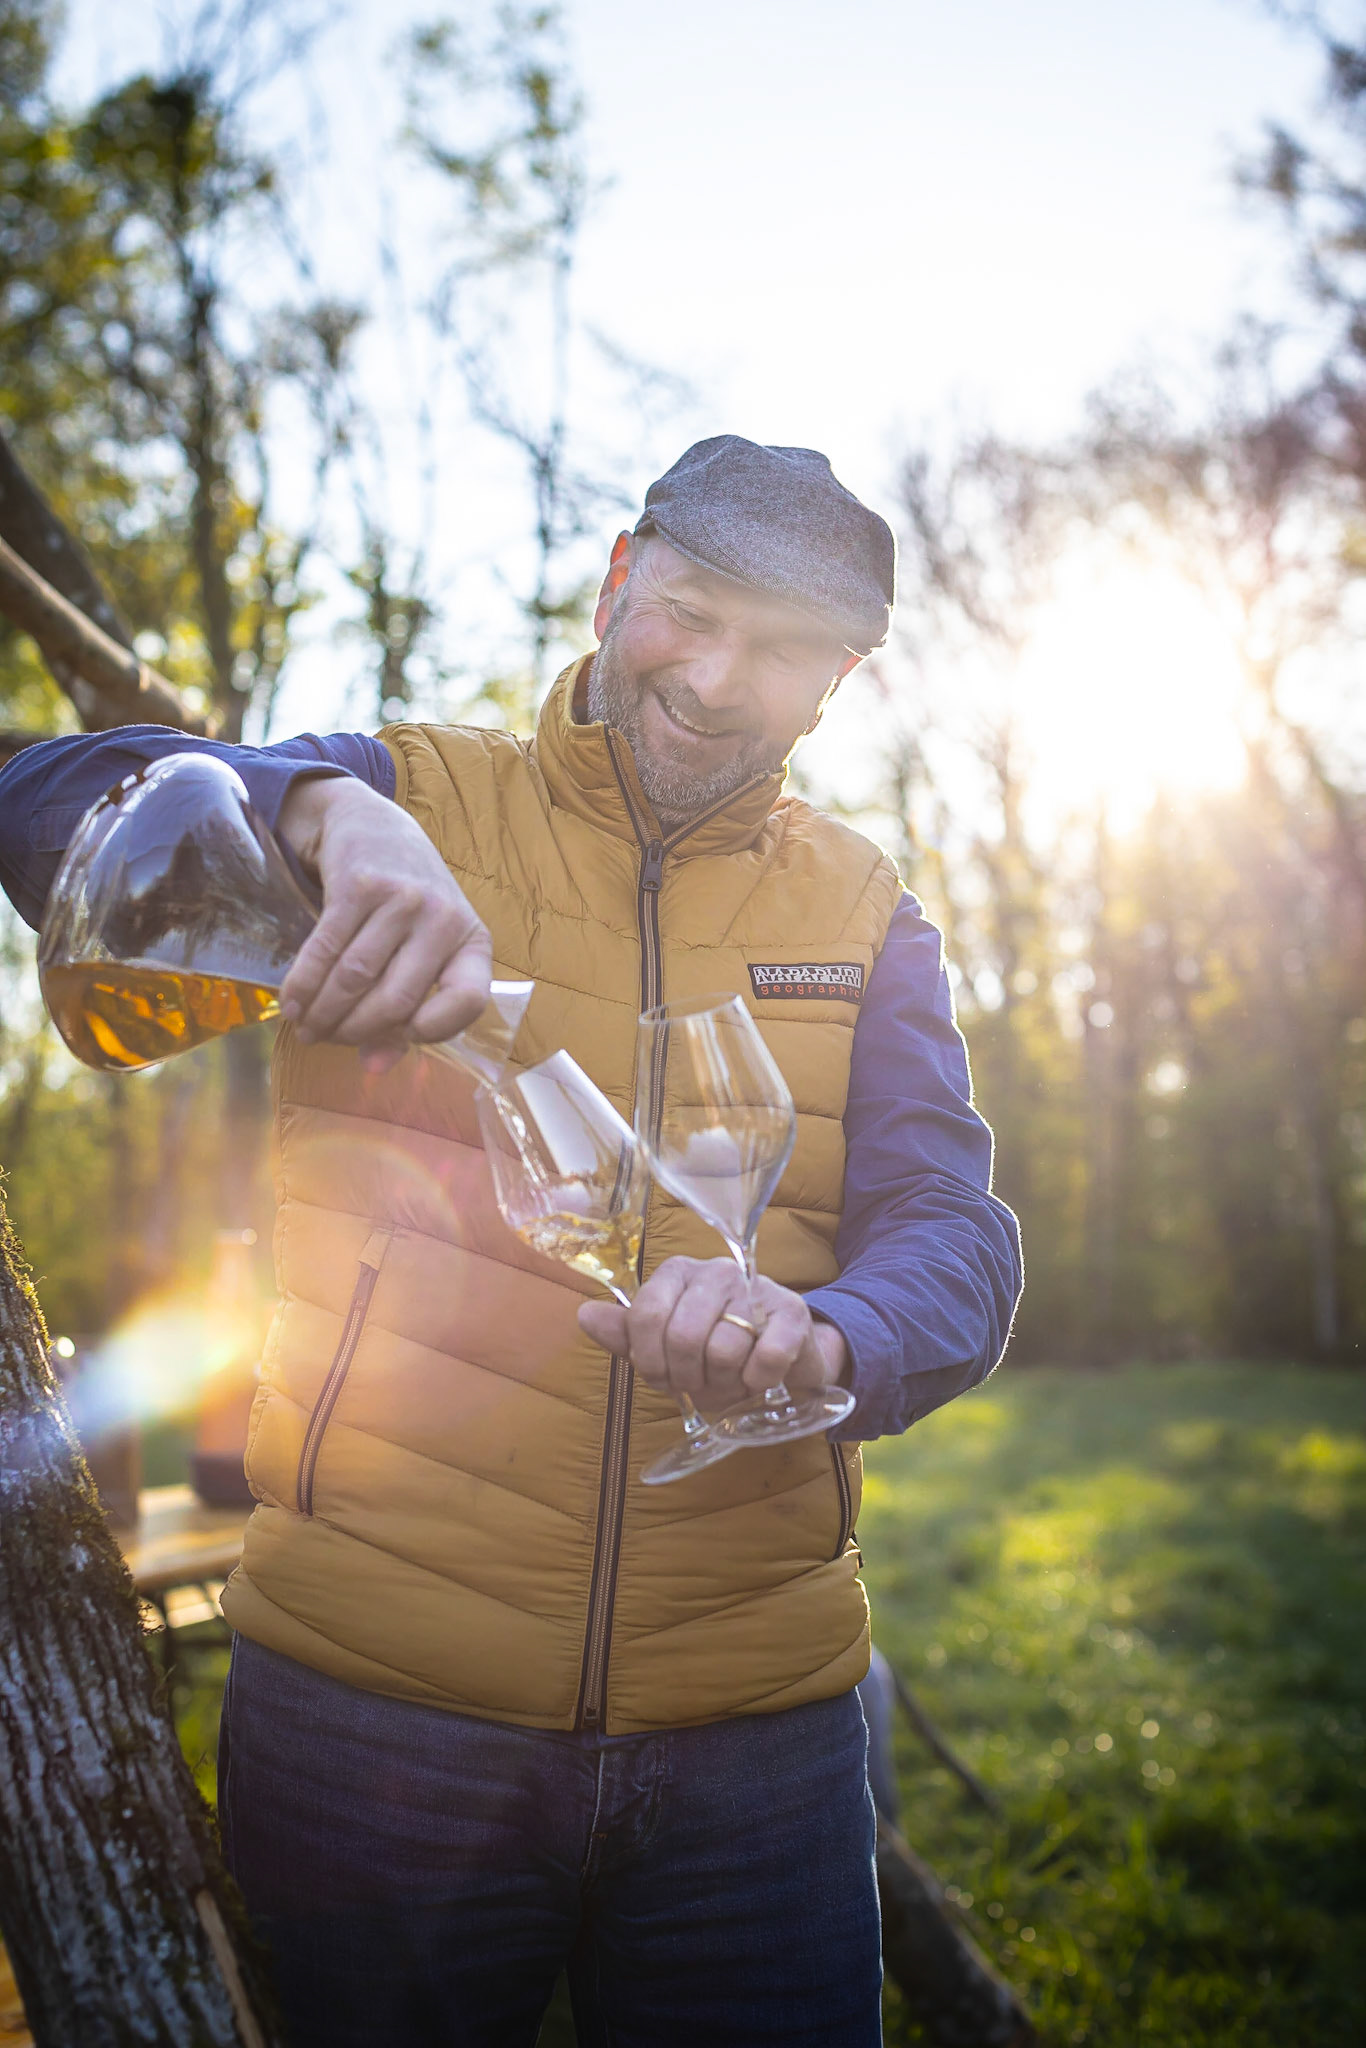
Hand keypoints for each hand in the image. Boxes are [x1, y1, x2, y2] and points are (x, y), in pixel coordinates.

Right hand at [276, 776, 491, 1072]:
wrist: (372, 826)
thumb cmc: (404, 905)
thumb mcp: (422, 951)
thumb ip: (407, 1013)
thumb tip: (375, 1068)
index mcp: (472, 941)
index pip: (468, 1000)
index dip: (433, 1031)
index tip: (397, 1039)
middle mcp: (443, 918)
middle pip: (396, 999)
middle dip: (354, 1032)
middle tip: (326, 1041)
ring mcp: (403, 899)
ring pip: (355, 978)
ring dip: (323, 1013)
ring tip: (305, 1029)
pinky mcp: (360, 884)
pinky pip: (324, 949)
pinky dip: (303, 984)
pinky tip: (291, 1004)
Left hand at [577, 1256, 849, 1410]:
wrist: (782, 1355)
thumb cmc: (715, 1350)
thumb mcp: (666, 1346)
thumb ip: (628, 1334)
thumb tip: (585, 1316)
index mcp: (677, 1274)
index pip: (646, 1315)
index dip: (650, 1360)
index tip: (662, 1378)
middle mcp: (715, 1272)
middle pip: (683, 1336)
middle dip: (687, 1377)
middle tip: (698, 1386)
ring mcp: (756, 1289)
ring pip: (725, 1350)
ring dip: (725, 1384)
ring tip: (730, 1382)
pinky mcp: (793, 1314)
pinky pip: (766, 1356)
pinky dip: (758, 1381)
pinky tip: (757, 1380)